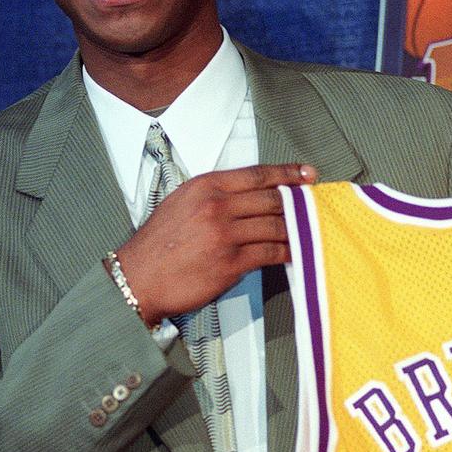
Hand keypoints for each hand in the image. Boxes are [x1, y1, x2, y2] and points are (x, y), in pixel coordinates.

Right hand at [115, 163, 316, 325]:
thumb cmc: (156, 245)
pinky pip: (270, 253)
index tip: (307, 174)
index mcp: (205, 186)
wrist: (137, 278)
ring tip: (309, 231)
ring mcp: (225, 235)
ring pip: (275, 226)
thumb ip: (213, 195)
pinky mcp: (230, 263)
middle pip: (271, 199)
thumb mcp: (180, 203)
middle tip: (314, 205)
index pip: (257, 174)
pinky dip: (287, 252)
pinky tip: (295, 253)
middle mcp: (216, 206)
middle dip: (297, 202)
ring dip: (296, 229)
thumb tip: (247, 195)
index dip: (288, 173)